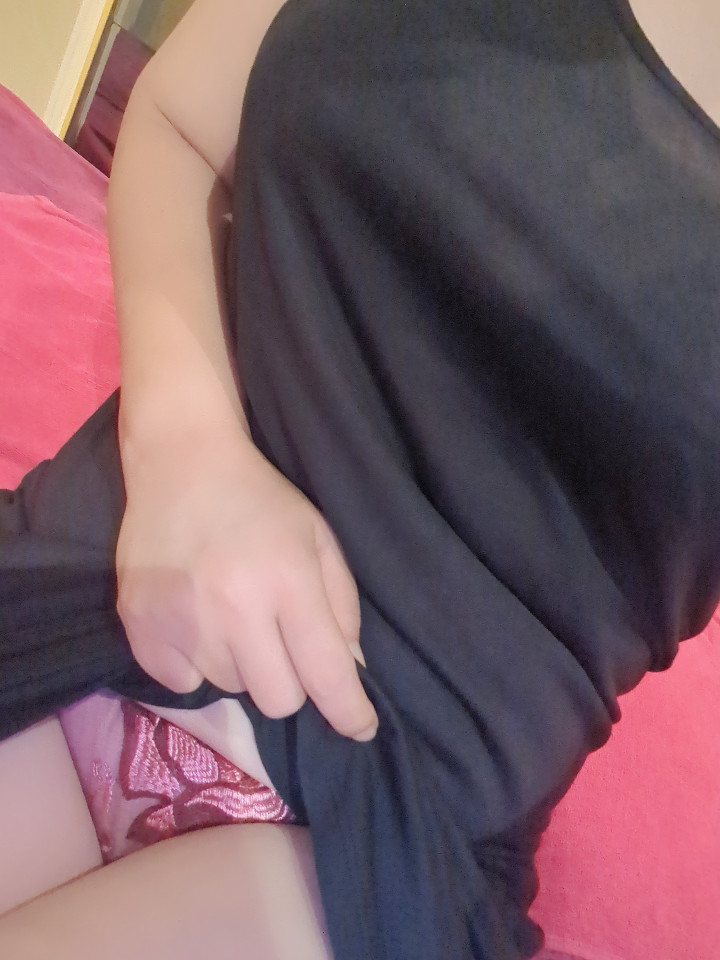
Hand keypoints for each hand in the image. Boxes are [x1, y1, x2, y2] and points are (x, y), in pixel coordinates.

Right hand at [115, 423, 377, 741]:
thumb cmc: (262, 500)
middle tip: (281, 640)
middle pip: (278, 700)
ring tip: (232, 615)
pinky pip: (181, 683)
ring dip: (243, 664)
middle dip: (292, 681)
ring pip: (231, 689)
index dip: (349, 712)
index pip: (326, 673)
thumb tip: (350, 673)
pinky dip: (195, 664)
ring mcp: (180, 619)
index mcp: (287, 582)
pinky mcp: (139, 624)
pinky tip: (196, 620)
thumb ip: (341, 607)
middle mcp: (233, 607)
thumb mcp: (318, 539)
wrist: (181, 462)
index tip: (360, 728)